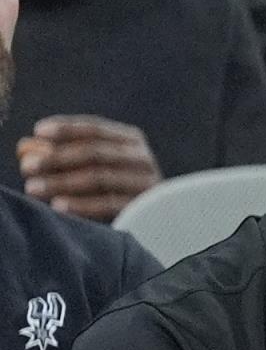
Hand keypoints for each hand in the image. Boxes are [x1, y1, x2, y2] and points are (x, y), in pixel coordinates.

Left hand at [16, 117, 159, 223]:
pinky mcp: (143, 208)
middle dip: (57, 158)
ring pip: (99, 177)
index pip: (96, 129)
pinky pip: (108, 204)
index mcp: (130, 141)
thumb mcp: (95, 167)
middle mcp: (142, 158)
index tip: (38, 132)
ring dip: (62, 182)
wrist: (154, 221)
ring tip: (34, 188)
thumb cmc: (112, 190)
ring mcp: (146, 182)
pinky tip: (58, 207)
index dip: (66, 129)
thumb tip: (27, 147)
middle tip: (27, 166)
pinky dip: (81, 205)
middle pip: (96, 153)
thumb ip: (66, 155)